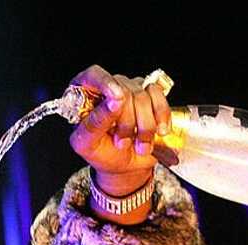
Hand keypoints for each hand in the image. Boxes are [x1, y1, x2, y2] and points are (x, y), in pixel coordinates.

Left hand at [67, 66, 170, 196]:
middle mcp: (108, 87)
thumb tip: (115, 100)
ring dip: (145, 125)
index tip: (117, 97)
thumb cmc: (102, 154)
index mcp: (85, 96)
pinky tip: (160, 131)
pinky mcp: (150, 94)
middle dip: (127, 121)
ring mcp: (130, 89)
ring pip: (142, 94)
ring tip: (140, 146)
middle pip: (122, 88)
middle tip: (122, 144)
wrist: (124, 166)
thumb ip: (96, 122)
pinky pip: (159, 94)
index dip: (105, 83)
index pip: (93, 75)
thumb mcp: (88, 144)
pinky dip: (161, 115)